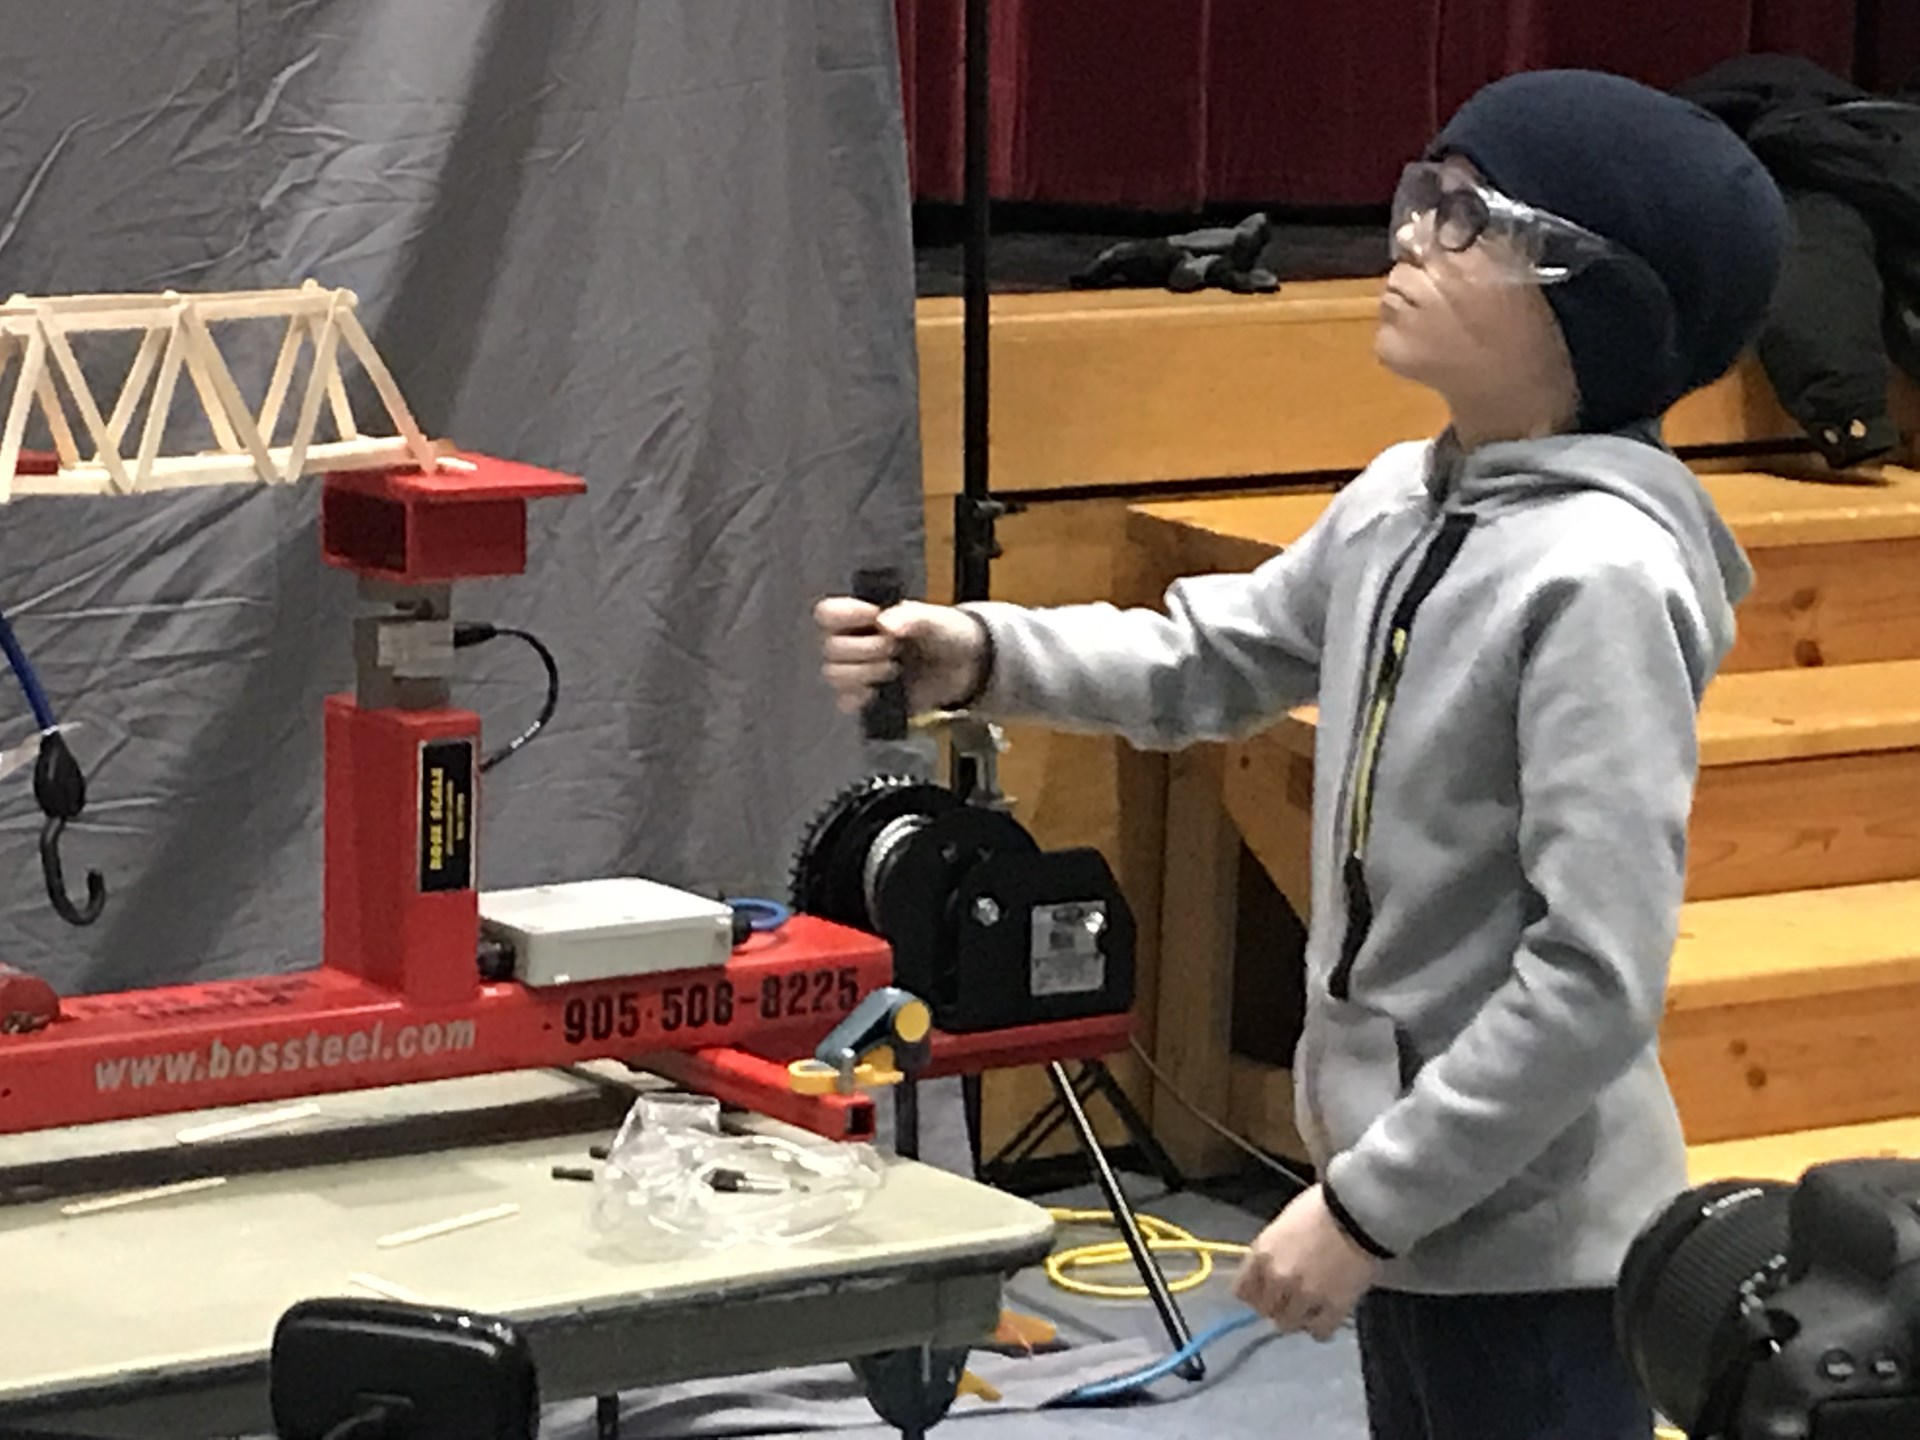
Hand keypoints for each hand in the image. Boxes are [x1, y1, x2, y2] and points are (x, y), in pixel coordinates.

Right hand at [814, 597, 986, 715]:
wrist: (966, 666)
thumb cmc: (945, 634)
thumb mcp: (934, 619)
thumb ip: (911, 617)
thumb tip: (885, 624)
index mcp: (863, 616)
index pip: (827, 613)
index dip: (845, 616)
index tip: (873, 617)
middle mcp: (854, 642)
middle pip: (831, 648)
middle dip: (866, 650)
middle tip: (895, 648)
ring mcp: (857, 671)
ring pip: (834, 674)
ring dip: (865, 673)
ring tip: (894, 669)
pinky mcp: (866, 698)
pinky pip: (845, 701)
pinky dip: (862, 697)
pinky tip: (881, 690)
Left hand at [1233, 1184, 1382, 1341]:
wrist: (1358, 1212)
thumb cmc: (1321, 1208)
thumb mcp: (1284, 1224)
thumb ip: (1272, 1250)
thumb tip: (1270, 1268)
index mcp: (1262, 1254)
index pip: (1242, 1291)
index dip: (1255, 1293)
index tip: (1266, 1292)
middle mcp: (1278, 1278)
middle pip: (1266, 1310)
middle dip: (1277, 1306)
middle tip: (1292, 1299)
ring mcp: (1305, 1295)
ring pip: (1289, 1325)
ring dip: (1299, 1317)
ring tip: (1312, 1308)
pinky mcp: (1333, 1308)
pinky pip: (1319, 1332)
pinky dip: (1322, 1327)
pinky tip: (1328, 1316)